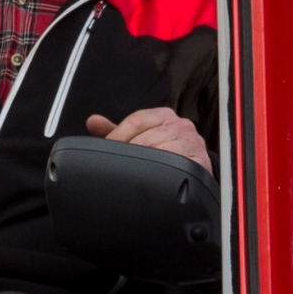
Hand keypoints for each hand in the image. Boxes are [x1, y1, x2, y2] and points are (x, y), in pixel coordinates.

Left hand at [86, 108, 210, 173]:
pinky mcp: (200, 162)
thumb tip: (92, 121)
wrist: (194, 169)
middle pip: (147, 137)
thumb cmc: (165, 151)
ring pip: (162, 153)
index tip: (105, 150)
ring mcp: (192, 143)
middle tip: (116, 166)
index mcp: (163, 115)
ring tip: (134, 174)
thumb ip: (117, 131)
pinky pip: (179, 167)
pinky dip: (165, 174)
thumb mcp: (140, 137)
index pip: (137, 120)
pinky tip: (155, 178)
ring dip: (145, 165)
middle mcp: (180, 125)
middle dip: (128, 154)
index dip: (118, 136)